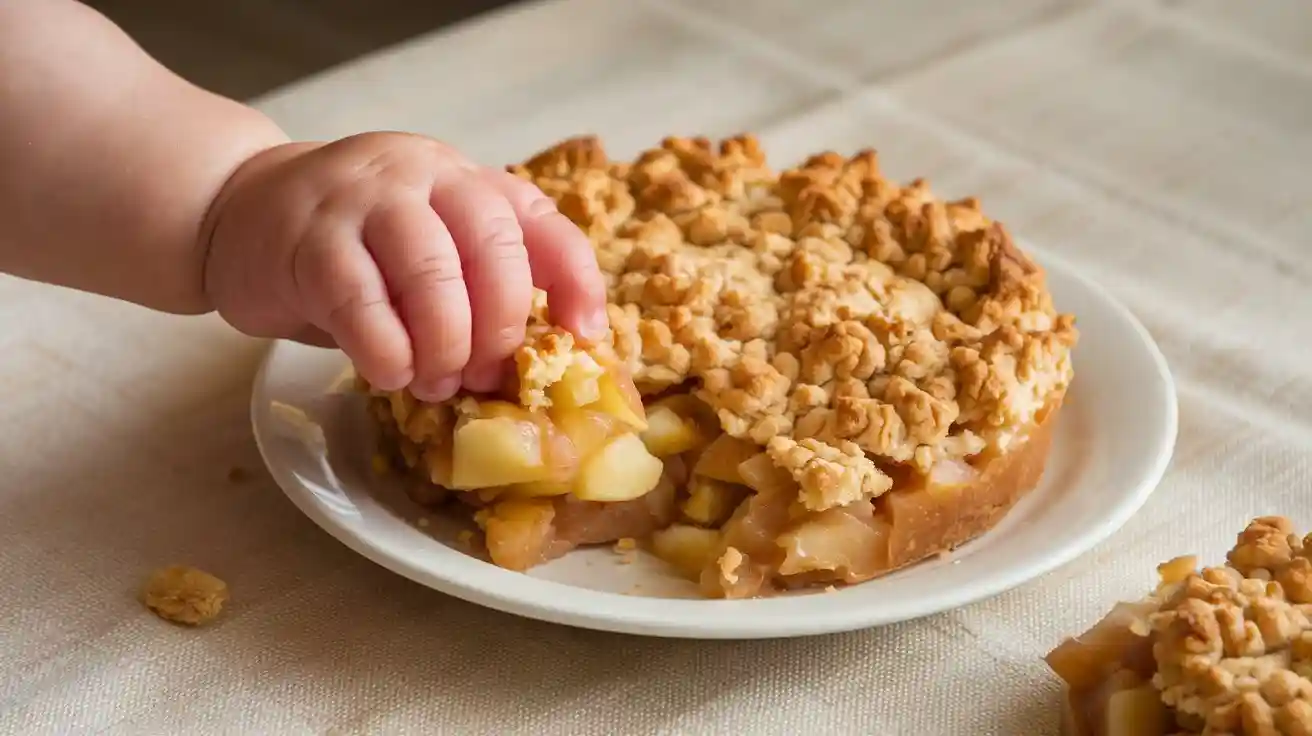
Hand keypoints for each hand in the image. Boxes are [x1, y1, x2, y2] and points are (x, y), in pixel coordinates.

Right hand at [201, 132, 607, 401]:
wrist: (239, 207)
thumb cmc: (354, 247)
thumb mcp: (427, 246)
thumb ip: (474, 286)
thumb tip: (536, 365)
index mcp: (467, 182)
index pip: (541, 221)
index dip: (574, 280)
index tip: (584, 337)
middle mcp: (424, 178)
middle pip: (492, 247)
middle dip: (499, 327)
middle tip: (483, 377)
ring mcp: (365, 201)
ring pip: (431, 274)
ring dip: (444, 345)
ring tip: (434, 383)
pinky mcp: (310, 240)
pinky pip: (362, 302)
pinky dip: (387, 352)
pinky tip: (388, 373)